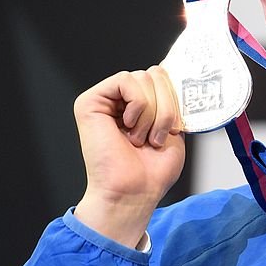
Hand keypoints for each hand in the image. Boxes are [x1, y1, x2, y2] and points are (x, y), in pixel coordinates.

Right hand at [73, 66, 184, 247]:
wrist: (133, 193)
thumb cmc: (151, 172)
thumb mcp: (173, 129)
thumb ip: (172, 100)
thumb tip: (174, 72)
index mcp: (140, 106)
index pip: (163, 77)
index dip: (175, 98)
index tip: (176, 127)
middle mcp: (120, 100)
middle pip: (155, 74)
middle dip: (165, 108)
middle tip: (156, 137)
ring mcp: (104, 99)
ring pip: (143, 77)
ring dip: (152, 113)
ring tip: (141, 137)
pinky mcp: (90, 101)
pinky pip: (126, 80)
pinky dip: (138, 105)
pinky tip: (128, 127)